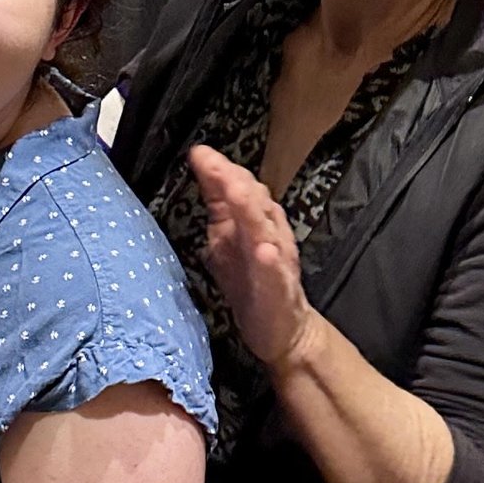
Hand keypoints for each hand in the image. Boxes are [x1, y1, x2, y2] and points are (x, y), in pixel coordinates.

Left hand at [190, 145, 313, 373]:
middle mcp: (266, 232)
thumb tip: (205, 173)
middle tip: (212, 162)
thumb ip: (221, 209)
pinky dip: (271, 260)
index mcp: (252, 221)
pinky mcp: (280, 286)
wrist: (284, 329)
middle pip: (253, 199)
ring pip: (265, 228)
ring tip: (234, 190)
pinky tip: (264, 251)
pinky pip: (276, 270)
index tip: (198, 153)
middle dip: (233, 180)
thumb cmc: (253, 283)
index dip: (218, 170)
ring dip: (250, 209)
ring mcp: (276, 258)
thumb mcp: (228, 241)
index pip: (236, 188)